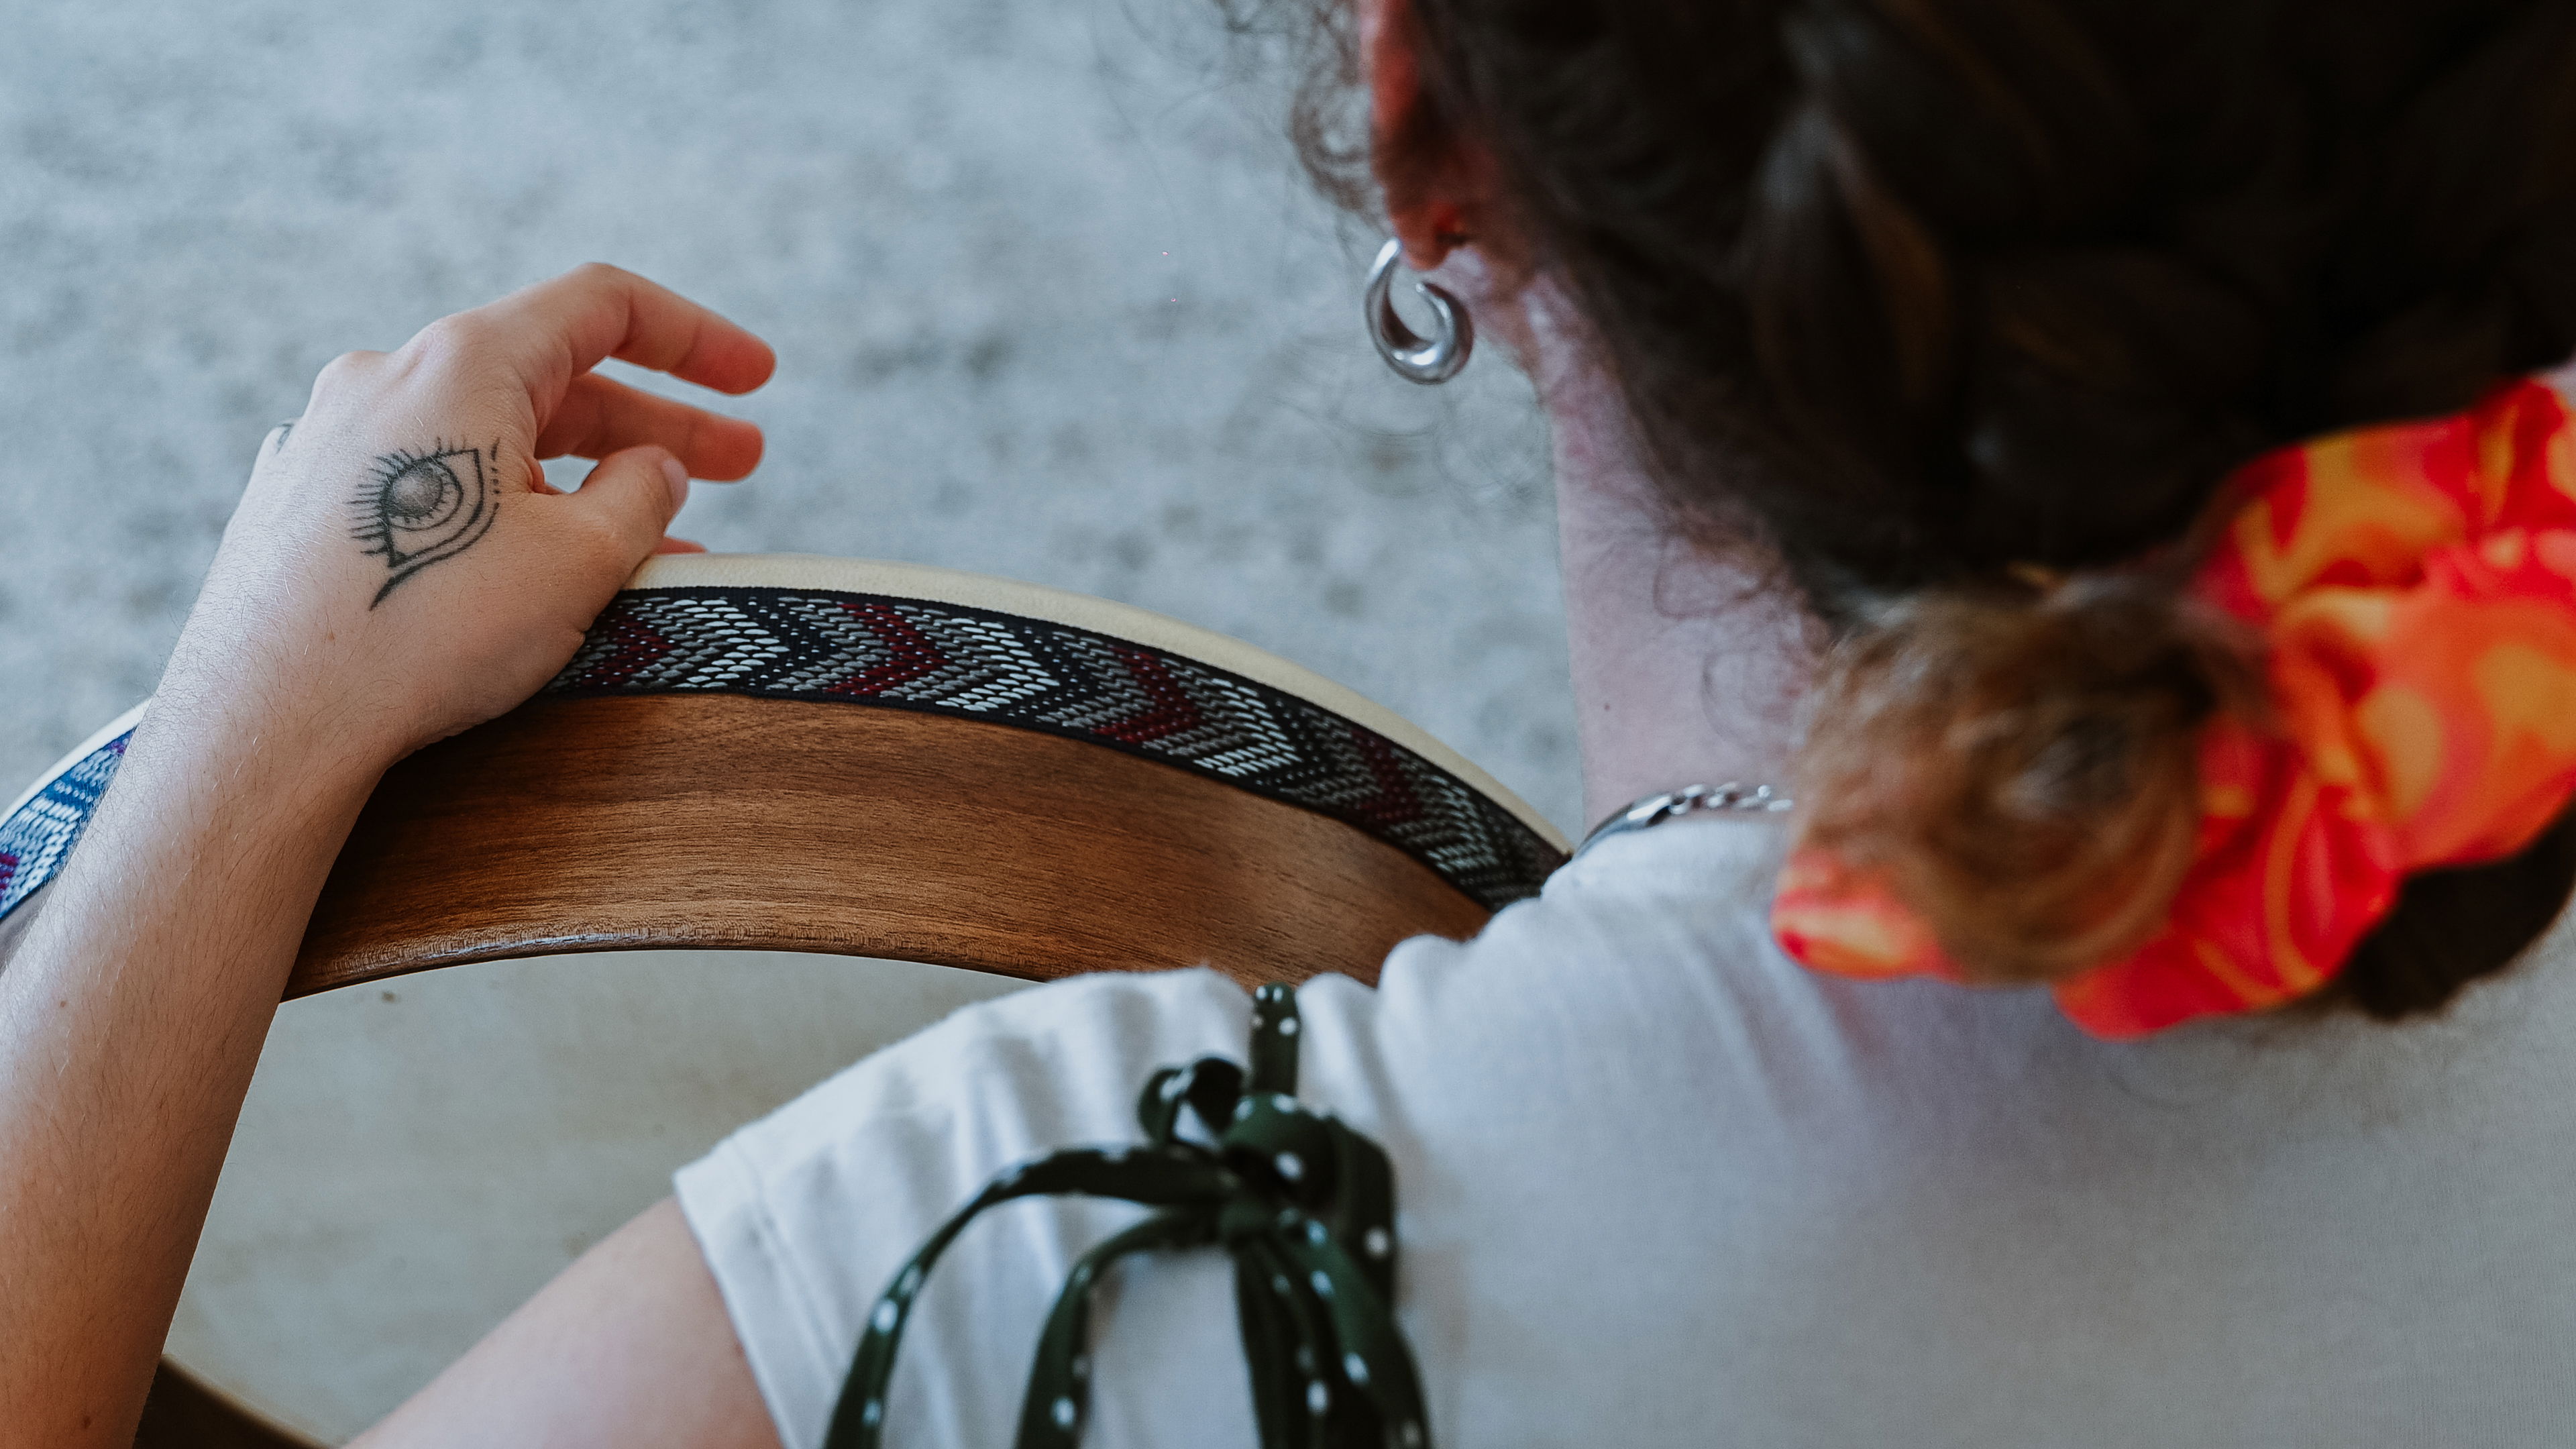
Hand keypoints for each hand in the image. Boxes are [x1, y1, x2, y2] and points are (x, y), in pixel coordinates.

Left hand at [160, 263, 774, 771]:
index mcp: (464, 363)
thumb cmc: (423, 630)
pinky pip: (436, 486)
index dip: (696, 337)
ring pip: (495, 442)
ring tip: (658, 550)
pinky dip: (509, 512)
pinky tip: (545, 575)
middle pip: (553, 379)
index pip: (603, 306)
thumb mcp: (578, 560)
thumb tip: (653, 470)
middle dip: (657, 424)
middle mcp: (391, 379)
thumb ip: (640, 495)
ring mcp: (338, 440)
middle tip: (741, 466)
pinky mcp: (307, 503)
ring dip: (586, 484)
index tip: (758, 378)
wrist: (269, 720)